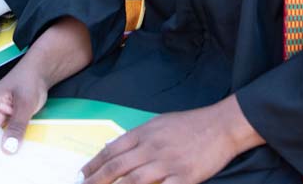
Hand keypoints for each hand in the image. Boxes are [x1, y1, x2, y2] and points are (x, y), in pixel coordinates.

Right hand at [0, 61, 48, 149]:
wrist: (39, 72)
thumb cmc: (28, 79)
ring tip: (18, 156)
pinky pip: (6, 139)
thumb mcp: (25, 103)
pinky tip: (22, 150)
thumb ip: (17, 125)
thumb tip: (8, 148)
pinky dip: (13, 144)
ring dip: (6, 150)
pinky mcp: (6, 123)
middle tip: (12, 161)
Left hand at [82, 97, 261, 183]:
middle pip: (118, 167)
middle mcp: (152, 148)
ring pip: (134, 181)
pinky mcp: (185, 178)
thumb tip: (113, 147)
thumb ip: (137, 137)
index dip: (94, 164)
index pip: (112, 150)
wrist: (221, 126)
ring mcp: (168, 164)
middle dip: (97, 179)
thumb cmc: (189, 124)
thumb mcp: (158, 123)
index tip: (82, 174)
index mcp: (145, 133)